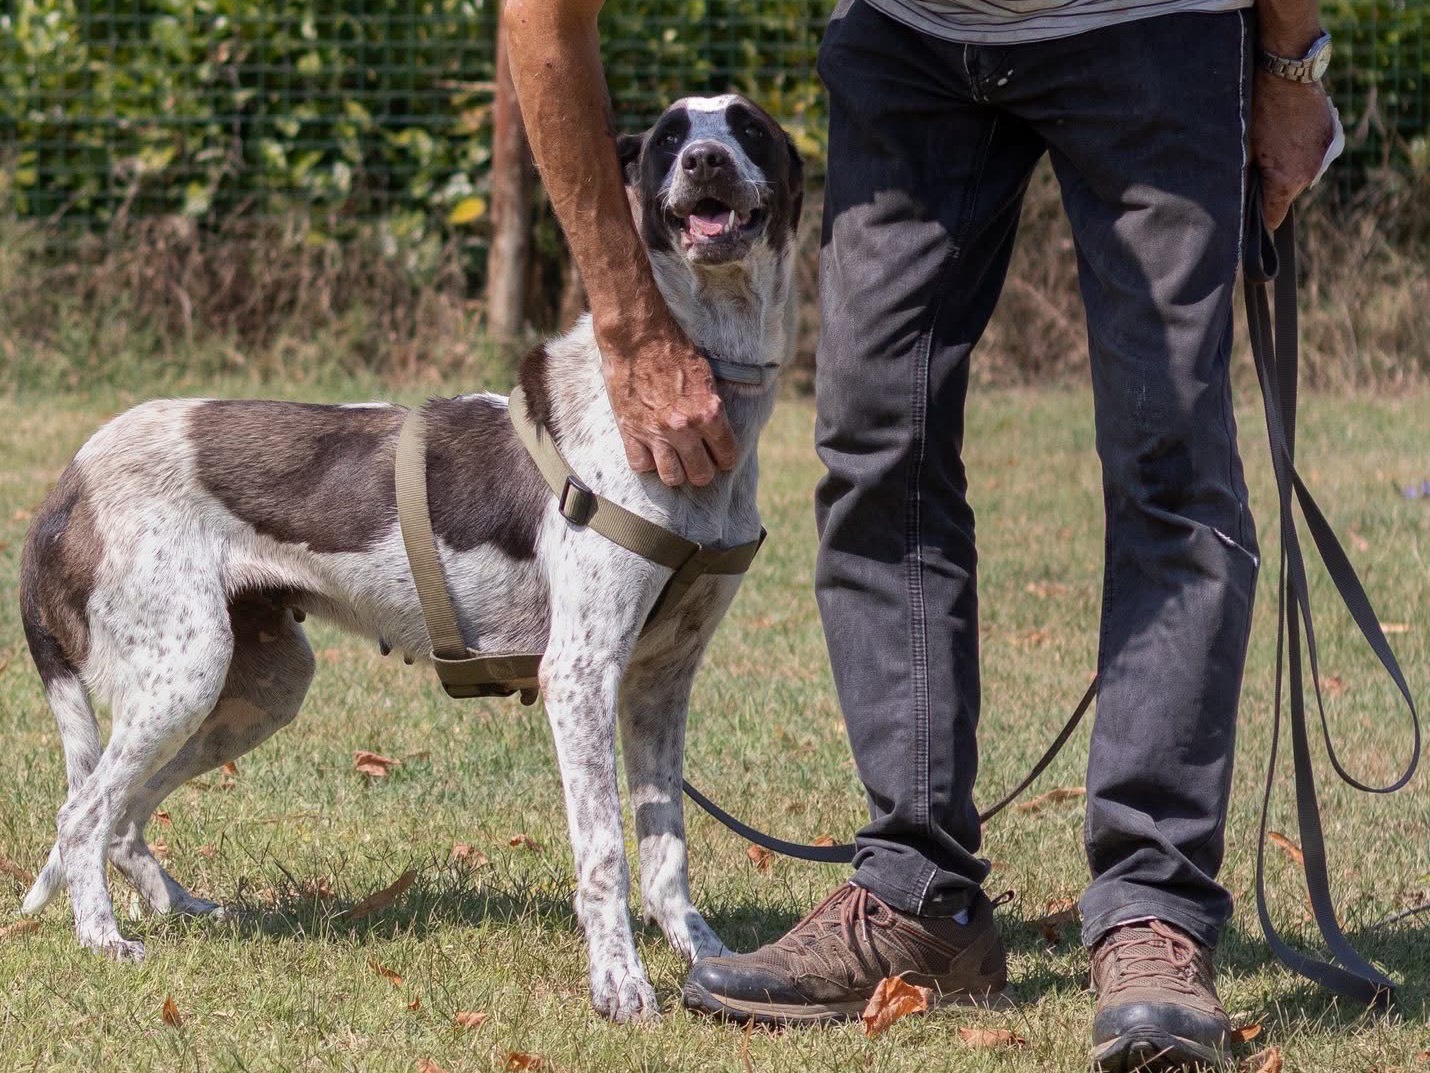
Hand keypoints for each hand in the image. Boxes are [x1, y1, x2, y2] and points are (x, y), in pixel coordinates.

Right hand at [597, 314, 737, 487]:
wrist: (638, 337)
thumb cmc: (675, 350)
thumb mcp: (707, 377)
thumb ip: (712, 408)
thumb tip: (719, 430)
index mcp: (709, 412)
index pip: (727, 456)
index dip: (725, 459)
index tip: (720, 457)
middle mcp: (685, 428)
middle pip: (700, 475)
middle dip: (702, 470)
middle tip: (697, 461)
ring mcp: (656, 432)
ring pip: (671, 477)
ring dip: (675, 471)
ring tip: (674, 460)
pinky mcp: (631, 431)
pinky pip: (641, 466)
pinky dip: (646, 462)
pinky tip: (650, 451)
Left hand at [1249, 69, 1337, 228]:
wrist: (1288, 74)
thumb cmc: (1259, 112)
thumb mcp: (1245, 151)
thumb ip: (1248, 180)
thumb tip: (1245, 198)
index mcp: (1286, 181)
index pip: (1273, 218)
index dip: (1261, 218)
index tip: (1252, 217)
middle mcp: (1310, 174)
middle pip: (1288, 195)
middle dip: (1274, 187)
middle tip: (1259, 167)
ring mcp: (1325, 156)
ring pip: (1303, 174)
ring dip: (1290, 167)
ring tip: (1276, 144)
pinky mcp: (1333, 138)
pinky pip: (1315, 155)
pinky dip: (1303, 151)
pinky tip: (1291, 132)